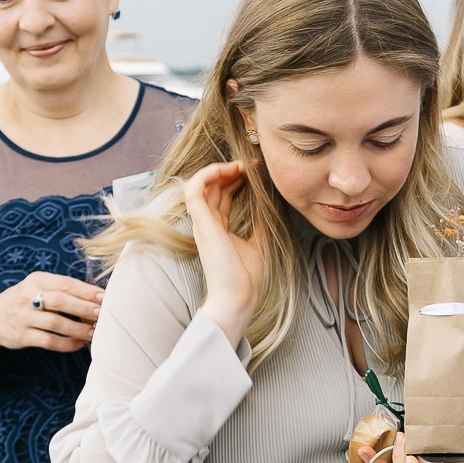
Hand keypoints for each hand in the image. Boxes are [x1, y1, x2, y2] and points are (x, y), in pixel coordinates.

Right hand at [0, 270, 103, 353]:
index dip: (86, 291)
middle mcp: (28, 296)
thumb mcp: (36, 287)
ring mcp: (24, 317)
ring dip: (78, 329)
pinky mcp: (22, 336)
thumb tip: (96, 298)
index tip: (104, 298)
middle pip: (61, 302)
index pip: (65, 284)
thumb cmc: (23, 301)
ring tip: (93, 333)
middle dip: (84, 309)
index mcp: (36, 280)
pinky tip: (78, 344)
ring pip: (56, 323)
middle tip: (102, 315)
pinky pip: (48, 341)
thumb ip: (61, 290)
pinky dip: (66, 344)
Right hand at [184, 160, 264, 338]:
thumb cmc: (245, 278)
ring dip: (218, 170)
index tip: (254, 173)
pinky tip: (228, 170)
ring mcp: (202, 223)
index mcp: (218, 229)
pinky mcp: (202, 223)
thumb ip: (259, 223)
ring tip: (239, 166)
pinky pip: (195, 189)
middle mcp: (207, 224)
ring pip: (200, 184)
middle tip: (250, 165)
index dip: (235, 181)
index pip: (221, 197)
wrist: (237, 297)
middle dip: (229, 172)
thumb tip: (268, 203)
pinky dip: (208, 174)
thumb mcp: (258, 243)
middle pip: (212, 188)